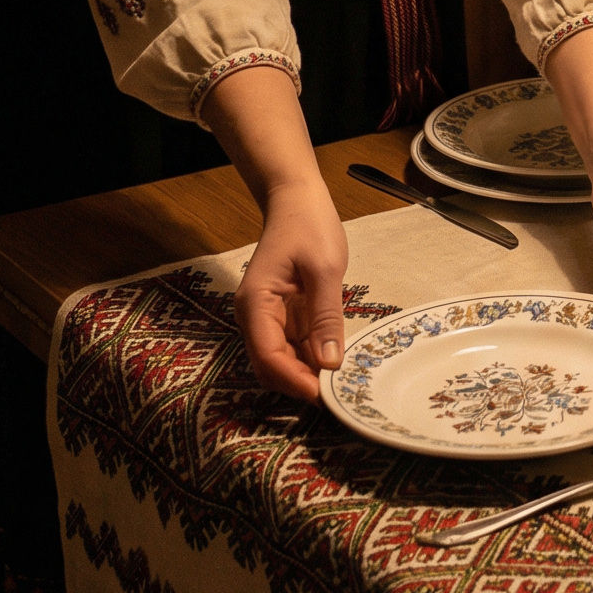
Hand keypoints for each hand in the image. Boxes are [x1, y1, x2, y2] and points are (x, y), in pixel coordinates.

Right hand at [235, 175, 348, 400]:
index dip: (293, 380)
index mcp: (256, 303)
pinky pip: (291, 344)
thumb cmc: (308, 226)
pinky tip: (332, 359)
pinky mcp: (281, 313)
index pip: (267, 356)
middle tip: (335, 392)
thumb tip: (329, 362)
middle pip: (269, 364)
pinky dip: (309, 356)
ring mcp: (266, 316)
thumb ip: (325, 316)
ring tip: (338, 380)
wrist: (296, 199)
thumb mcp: (324, 268)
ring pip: (280, 359)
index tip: (323, 393)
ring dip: (305, 372)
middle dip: (298, 382)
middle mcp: (254, 315)